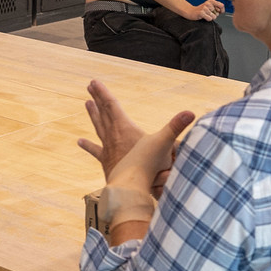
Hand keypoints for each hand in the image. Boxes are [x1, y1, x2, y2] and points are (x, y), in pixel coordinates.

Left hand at [78, 80, 193, 196]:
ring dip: (93, 115)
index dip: (103, 92)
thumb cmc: (147, 167)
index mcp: (123, 128)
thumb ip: (176, 127)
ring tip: (87, 104)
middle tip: (90, 87)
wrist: (130, 189)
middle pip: (102, 113)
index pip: (111, 105)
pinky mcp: (106, 161)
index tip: (94, 81)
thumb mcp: (164, 144)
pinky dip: (88, 145)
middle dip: (97, 98)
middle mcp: (112, 136)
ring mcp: (107, 149)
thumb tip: (191, 113)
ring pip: (98, 127)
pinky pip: (95, 150)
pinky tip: (80, 141)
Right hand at [193, 0, 224, 21]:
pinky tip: (204, 17)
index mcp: (211, 1)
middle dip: (214, 15)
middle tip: (208, 13)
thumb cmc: (202, 10)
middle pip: (217, 13)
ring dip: (210, 17)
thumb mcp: (210, 6)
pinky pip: (209, 19)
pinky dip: (207, 19)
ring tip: (206, 15)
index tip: (219, 12)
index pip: (222, 5)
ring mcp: (204, 8)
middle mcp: (208, 3)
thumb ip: (217, 7)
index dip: (222, 10)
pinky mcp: (201, 12)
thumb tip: (221, 11)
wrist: (191, 12)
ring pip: (214, 17)